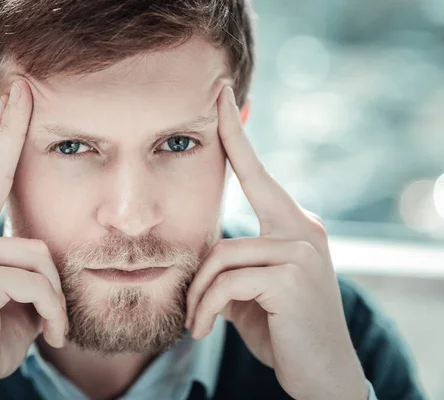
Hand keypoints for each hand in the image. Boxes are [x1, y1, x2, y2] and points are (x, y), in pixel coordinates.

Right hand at [0, 81, 67, 399]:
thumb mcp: (12, 291)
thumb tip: (37, 240)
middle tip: (24, 83)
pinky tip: (47, 335)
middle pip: (3, 181)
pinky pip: (37, 280)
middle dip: (14, 129)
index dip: (2, 131)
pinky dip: (52, 312)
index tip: (16, 92)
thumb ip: (21, 259)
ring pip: (39, 253)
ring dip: (55, 298)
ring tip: (52, 326)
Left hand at [185, 87, 366, 399]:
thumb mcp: (249, 291)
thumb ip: (231, 263)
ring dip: (200, 296)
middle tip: (204, 197)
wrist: (321, 374)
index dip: (237, 132)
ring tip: (197, 323)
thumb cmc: (280, 328)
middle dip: (215, 202)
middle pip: (231, 213)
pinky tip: (205, 331)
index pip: (257, 171)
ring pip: (220, 256)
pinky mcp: (292, 274)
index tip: (223, 95)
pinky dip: (206, 309)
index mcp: (292, 226)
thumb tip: (202, 253)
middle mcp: (302, 228)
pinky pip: (226, 282)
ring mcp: (300, 249)